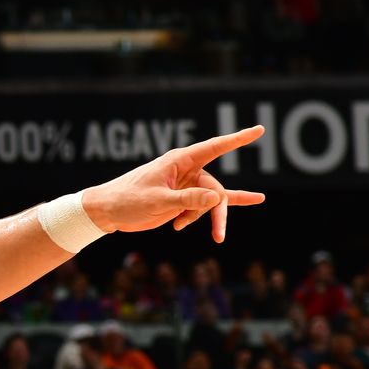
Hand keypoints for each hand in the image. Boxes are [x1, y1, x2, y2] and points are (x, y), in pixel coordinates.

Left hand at [80, 125, 267, 242]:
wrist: (108, 212)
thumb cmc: (127, 199)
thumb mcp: (158, 200)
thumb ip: (187, 200)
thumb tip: (215, 198)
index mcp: (180, 161)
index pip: (215, 147)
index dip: (238, 139)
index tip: (260, 130)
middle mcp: (186, 171)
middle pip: (216, 189)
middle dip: (218, 211)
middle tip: (220, 235)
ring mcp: (185, 186)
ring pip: (210, 201)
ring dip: (209, 219)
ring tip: (218, 238)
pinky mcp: (181, 200)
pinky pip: (203, 206)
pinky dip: (202, 218)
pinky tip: (199, 228)